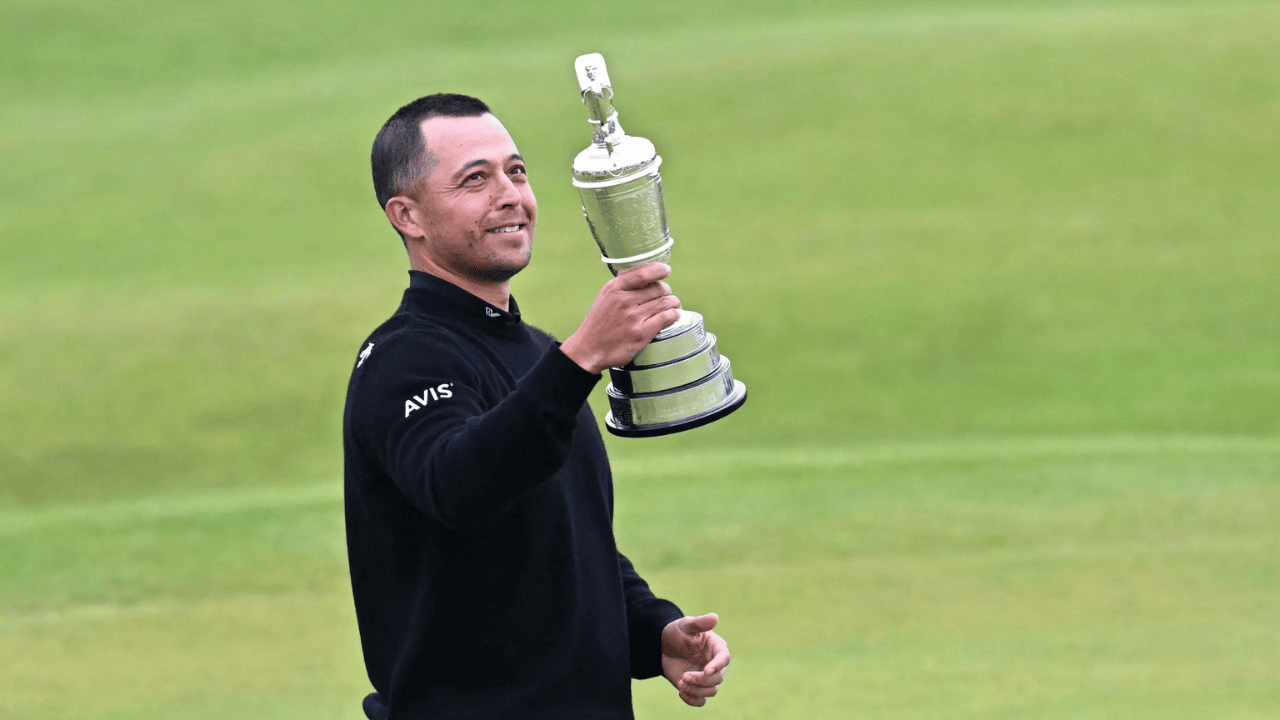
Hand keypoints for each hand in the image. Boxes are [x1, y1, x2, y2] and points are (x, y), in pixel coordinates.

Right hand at [560, 263, 681, 373]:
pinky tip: (674, 316)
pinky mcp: (641, 333)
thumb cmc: (600, 323)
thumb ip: (624, 285)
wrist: (588, 350)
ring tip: (674, 306)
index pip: (642, 274)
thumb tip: (649, 273)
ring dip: (674, 303)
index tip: (666, 270)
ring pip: (665, 302)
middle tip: (667, 296)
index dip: (658, 270)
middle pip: (658, 288)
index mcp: (614, 289)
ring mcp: (633, 317)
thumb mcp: (606, 297)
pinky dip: (674, 315)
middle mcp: (624, 301)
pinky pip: (666, 317)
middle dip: (667, 291)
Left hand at [661, 613, 730, 707]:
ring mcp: (706, 677)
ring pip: (711, 691)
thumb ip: (700, 623)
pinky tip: (681, 692)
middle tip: (684, 677)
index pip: (724, 658)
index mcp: (716, 647)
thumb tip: (714, 617)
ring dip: (697, 691)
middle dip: (702, 680)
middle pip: (718, 678)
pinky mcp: (697, 687)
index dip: (717, 666)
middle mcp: (715, 664)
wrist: (663, 647)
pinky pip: (701, 700)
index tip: (706, 670)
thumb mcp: (686, 625)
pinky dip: (693, 700)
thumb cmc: (678, 633)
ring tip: (681, 683)